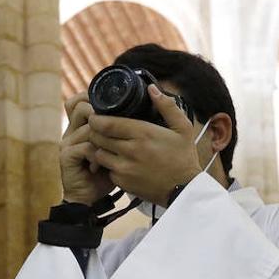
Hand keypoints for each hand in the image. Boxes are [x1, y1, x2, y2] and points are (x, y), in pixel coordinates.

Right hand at [59, 92, 115, 204]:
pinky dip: (98, 155)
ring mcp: (67, 143)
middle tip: (116, 130)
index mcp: (79, 126)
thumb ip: (117, 133)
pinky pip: (86, 146)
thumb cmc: (103, 174)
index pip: (78, 101)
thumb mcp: (113, 150)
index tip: (115, 107)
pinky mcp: (66, 156)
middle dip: (100, 115)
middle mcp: (70, 131)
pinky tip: (102, 166)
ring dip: (104, 139)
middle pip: (80, 106)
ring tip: (112, 153)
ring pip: (88, 127)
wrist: (88, 198)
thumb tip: (139, 114)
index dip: (93, 98)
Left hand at [86, 84, 202, 205]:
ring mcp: (124, 168)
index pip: (107, 123)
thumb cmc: (183, 157)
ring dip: (99, 148)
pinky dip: (108, 165)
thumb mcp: (182, 128)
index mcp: (143, 133)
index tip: (95, 115)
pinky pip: (106, 169)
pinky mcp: (122, 182)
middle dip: (95, 131)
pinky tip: (116, 160)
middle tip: (98, 129)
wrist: (183, 190)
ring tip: (106, 144)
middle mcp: (131, 150)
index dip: (96, 119)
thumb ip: (167, 106)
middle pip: (98, 137)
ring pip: (98, 153)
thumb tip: (152, 88)